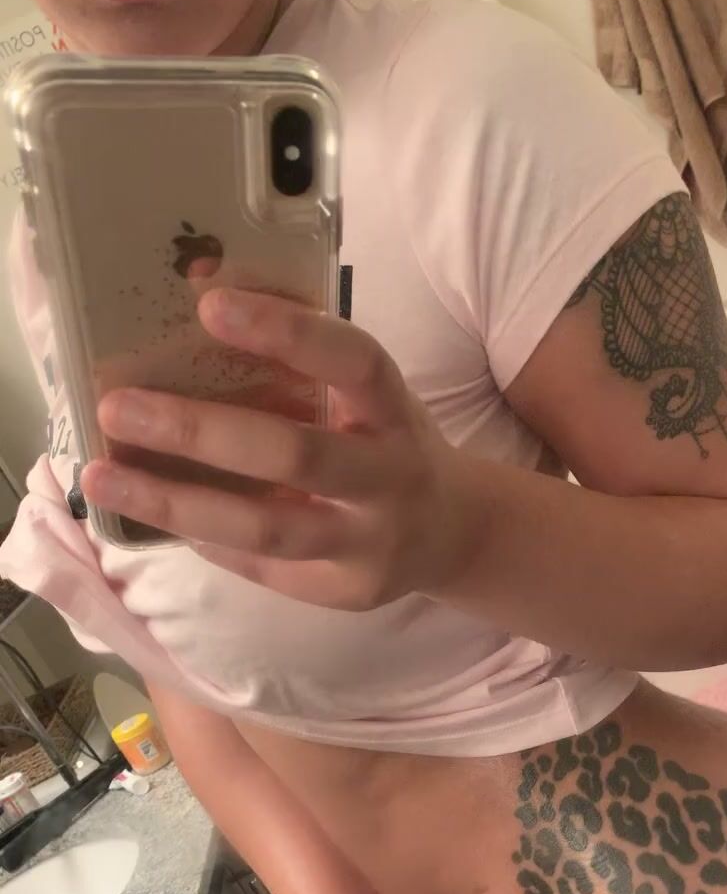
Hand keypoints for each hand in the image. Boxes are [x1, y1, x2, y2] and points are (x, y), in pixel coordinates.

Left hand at [83, 288, 478, 608]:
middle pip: (298, 456)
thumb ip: (307, 365)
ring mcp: (371, 544)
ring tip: (102, 478)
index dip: (289, 333)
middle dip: (200, 431)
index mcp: (396, 411)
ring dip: (177, 503)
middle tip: (117, 407)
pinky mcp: (347, 592)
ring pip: (267, 530)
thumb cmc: (389, 443)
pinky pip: (261, 567)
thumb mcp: (370, 398)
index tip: (209, 305)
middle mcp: (391, 479)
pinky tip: (153, 513)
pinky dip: (204, 537)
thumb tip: (196, 301)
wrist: (455, 534)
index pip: (354, 361)